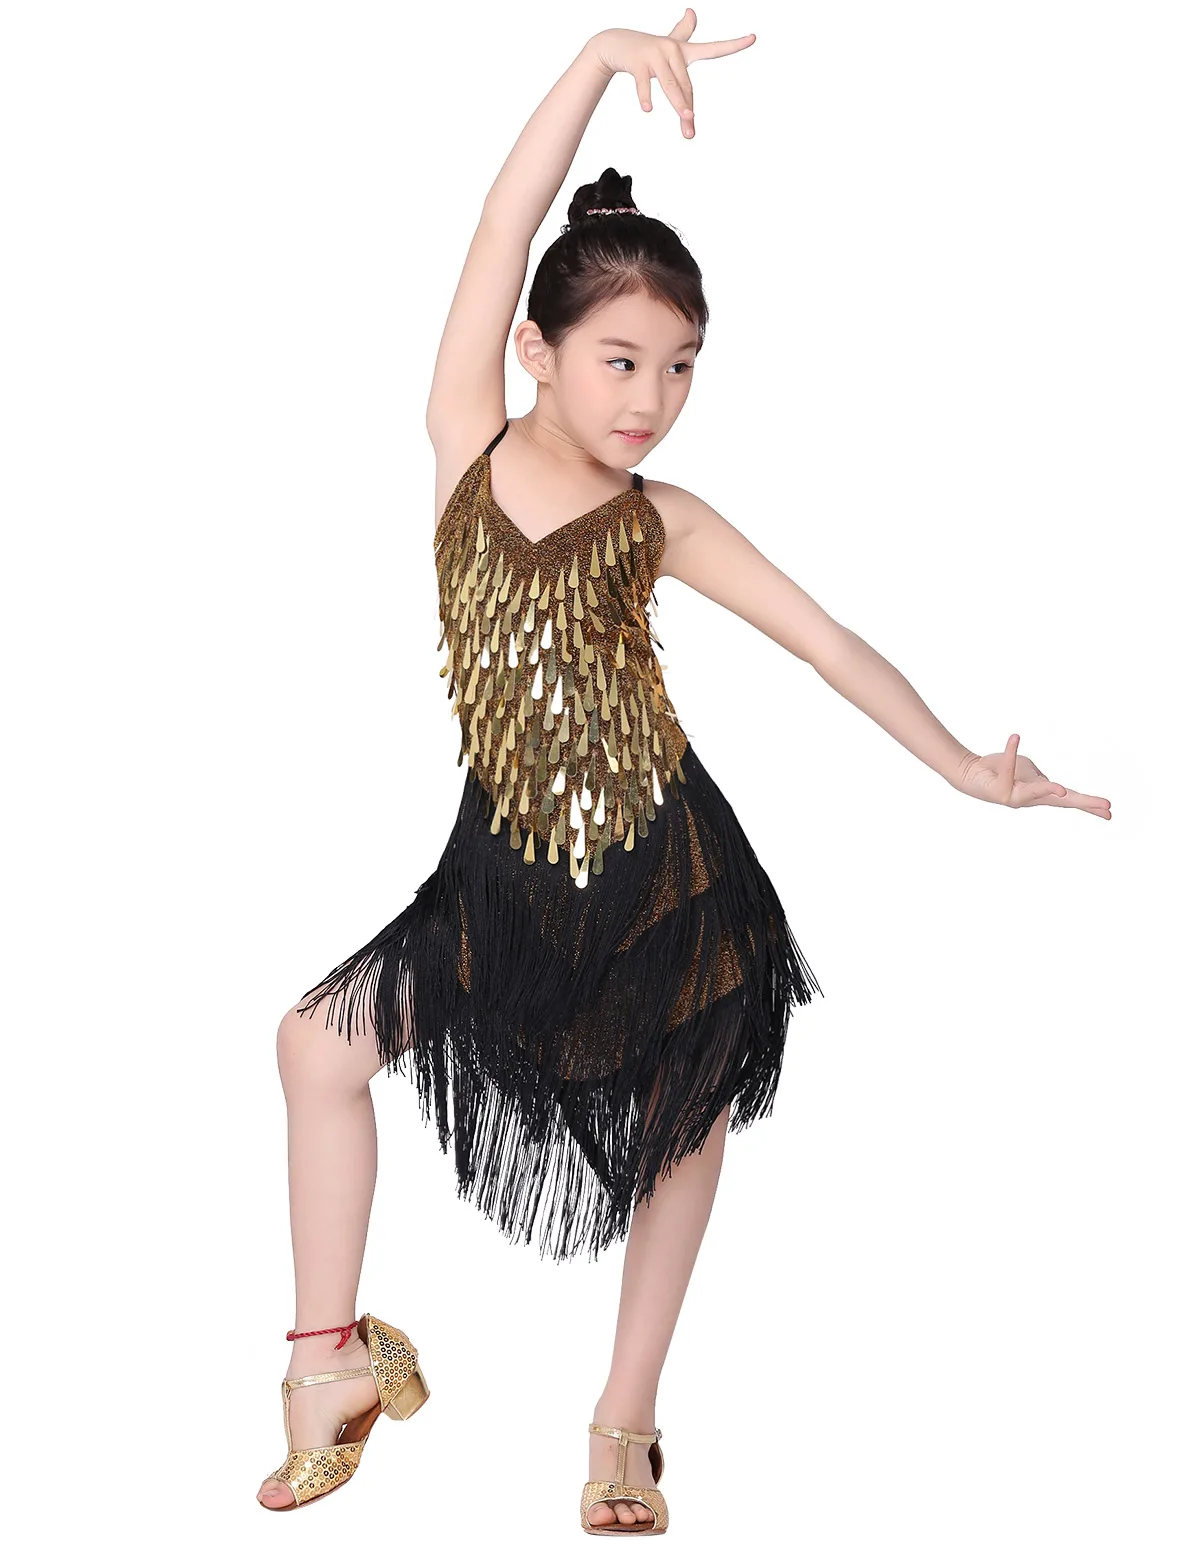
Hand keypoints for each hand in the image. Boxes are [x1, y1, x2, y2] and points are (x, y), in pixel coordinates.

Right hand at [589, 9, 755, 137]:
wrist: (614, 43)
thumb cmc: (645, 47)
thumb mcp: (667, 42)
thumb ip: (683, 33)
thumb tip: (692, 11)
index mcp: (683, 50)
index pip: (713, 48)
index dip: (734, 44)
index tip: (753, 38)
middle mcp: (672, 50)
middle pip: (686, 85)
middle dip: (688, 109)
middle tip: (691, 131)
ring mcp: (656, 55)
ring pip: (671, 84)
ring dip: (679, 102)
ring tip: (687, 118)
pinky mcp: (639, 63)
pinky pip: (644, 83)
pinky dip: (645, 96)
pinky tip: (648, 109)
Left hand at [953, 735, 1111, 818]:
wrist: (972, 774)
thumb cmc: (1002, 772)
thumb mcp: (1028, 773)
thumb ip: (1042, 779)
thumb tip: (1051, 785)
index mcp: (1042, 794)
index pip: (1071, 800)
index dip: (1090, 806)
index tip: (1110, 812)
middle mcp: (1030, 798)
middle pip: (1061, 802)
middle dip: (1083, 804)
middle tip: (1105, 808)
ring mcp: (1014, 795)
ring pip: (1034, 792)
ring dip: (1048, 790)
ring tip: (1061, 790)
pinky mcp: (997, 788)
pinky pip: (1007, 765)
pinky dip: (1010, 750)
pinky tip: (1015, 736)